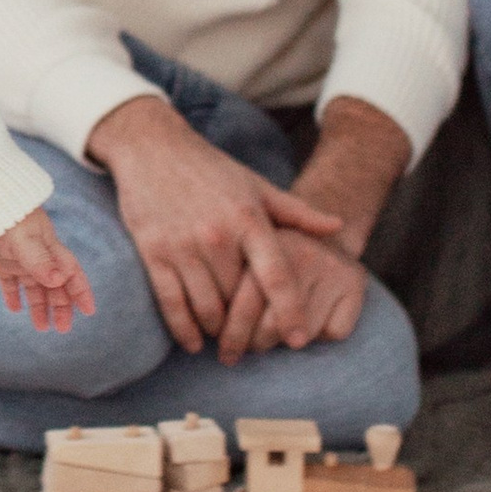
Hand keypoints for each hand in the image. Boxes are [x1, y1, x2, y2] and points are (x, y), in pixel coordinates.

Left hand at [0, 208, 96, 332]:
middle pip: (55, 283)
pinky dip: (13, 295)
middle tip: (63, 329)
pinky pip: (9, 281)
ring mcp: (18, 256)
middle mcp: (37, 253)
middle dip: (61, 306)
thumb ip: (39, 259)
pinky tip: (14, 309)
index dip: (81, 290)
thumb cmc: (2, 213)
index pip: (70, 271)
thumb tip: (59, 280)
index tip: (89, 311)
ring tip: (41, 328)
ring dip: (40, 306)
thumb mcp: (22, 238)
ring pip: (34, 286)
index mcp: (48, 246)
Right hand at [87, 92, 343, 358]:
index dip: (290, 310)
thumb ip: (297, 212)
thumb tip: (338, 227)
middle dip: (248, 326)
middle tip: (255, 343)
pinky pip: (171, 303)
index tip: (299, 339)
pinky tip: (194, 343)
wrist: (152, 148)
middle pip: (239, 300)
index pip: (276, 275)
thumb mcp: (257, 185)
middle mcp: (217, 235)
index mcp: (249, 219)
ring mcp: (183, 245)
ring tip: (226, 339)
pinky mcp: (153, 252)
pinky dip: (184, 330)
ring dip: (218, 331)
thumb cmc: (211, 170)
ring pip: (206, 308)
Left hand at [226, 233, 370, 356]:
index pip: (245, 303)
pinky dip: (321, 337)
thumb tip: (200, 328)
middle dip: (251, 345)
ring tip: (269, 338)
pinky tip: (310, 324)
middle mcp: (302, 254)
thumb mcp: (246, 250)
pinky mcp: (356, 285)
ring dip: (283, 344)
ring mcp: (332, 269)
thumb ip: (221, 278)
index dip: (232, 333)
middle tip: (236, 353)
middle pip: (271, 325)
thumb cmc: (272, 253)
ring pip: (301, 335)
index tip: (222, 349)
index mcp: (267, 243)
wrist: (326, 234)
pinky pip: (332, 332)